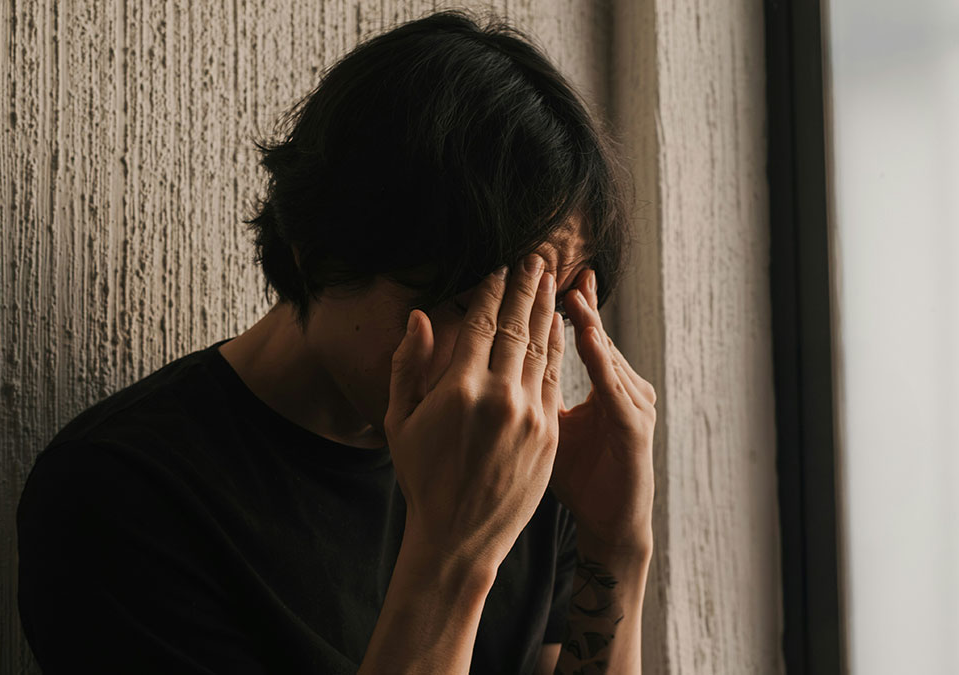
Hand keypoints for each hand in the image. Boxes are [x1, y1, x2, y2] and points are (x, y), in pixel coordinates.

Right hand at [385, 254, 565, 572]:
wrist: (459, 535)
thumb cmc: (421, 476)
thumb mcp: (398, 421)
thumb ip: (408, 365)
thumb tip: (419, 317)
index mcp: (458, 389)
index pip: (479, 324)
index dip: (490, 291)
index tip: (498, 266)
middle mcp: (498, 396)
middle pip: (516, 327)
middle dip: (526, 288)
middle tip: (536, 257)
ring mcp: (529, 415)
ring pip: (542, 348)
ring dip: (547, 309)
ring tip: (552, 279)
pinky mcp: (549, 433)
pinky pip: (555, 378)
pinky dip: (557, 347)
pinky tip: (559, 326)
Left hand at [552, 269, 655, 553]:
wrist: (612, 524)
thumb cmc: (579, 480)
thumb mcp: (549, 430)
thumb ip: (531, 392)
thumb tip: (499, 362)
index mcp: (598, 386)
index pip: (569, 336)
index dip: (552, 305)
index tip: (531, 273)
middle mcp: (618, 387)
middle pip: (590, 334)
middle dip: (571, 298)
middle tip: (549, 261)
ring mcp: (630, 405)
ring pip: (604, 353)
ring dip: (588, 322)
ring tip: (568, 290)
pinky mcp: (634, 428)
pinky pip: (613, 388)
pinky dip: (600, 361)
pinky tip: (586, 338)